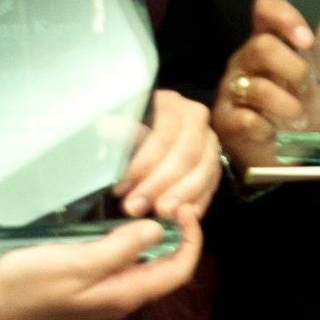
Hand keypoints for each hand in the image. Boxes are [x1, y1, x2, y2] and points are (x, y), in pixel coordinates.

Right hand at [0, 214, 204, 319]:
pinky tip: (118, 217)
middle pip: (166, 266)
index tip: (185, 208)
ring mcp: (101, 288)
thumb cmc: (23, 285)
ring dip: (154, 233)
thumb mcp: (76, 263)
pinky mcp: (83, 279)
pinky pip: (119, 258)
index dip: (192, 239)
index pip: (179, 271)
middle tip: (171, 198)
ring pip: (142, 261)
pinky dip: (128, 236)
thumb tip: (155, 230)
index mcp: (124, 296)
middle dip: (178, 233)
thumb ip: (119, 249)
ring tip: (152, 202)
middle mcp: (118, 295)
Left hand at [114, 89, 223, 224]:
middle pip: (187, 153)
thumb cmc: (126, 133)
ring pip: (204, 170)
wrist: (145, 141)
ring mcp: (209, 142)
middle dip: (161, 183)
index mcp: (171, 103)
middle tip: (137, 206)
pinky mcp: (213, 164)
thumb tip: (106, 128)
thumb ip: (117, 130)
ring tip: (160, 213)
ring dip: (181, 195)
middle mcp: (196, 119)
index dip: (144, 162)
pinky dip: (197, 202)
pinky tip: (181, 216)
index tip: (123, 186)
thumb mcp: (118, 126)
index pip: (164, 133)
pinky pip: (212, 186)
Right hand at [215, 0, 319, 174]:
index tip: (306, 40)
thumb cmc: (303, 112)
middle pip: (262, 47)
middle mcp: (245, 62)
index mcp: (268, 43)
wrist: (290, 157)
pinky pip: (247, 119)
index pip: (264, 9)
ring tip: (298, 119)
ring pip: (257, 87)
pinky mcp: (226, 120)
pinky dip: (268, 128)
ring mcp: (231, 90)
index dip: (284, 17)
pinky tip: (273, 131)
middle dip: (294, 71)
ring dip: (288, 106)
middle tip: (306, 89)